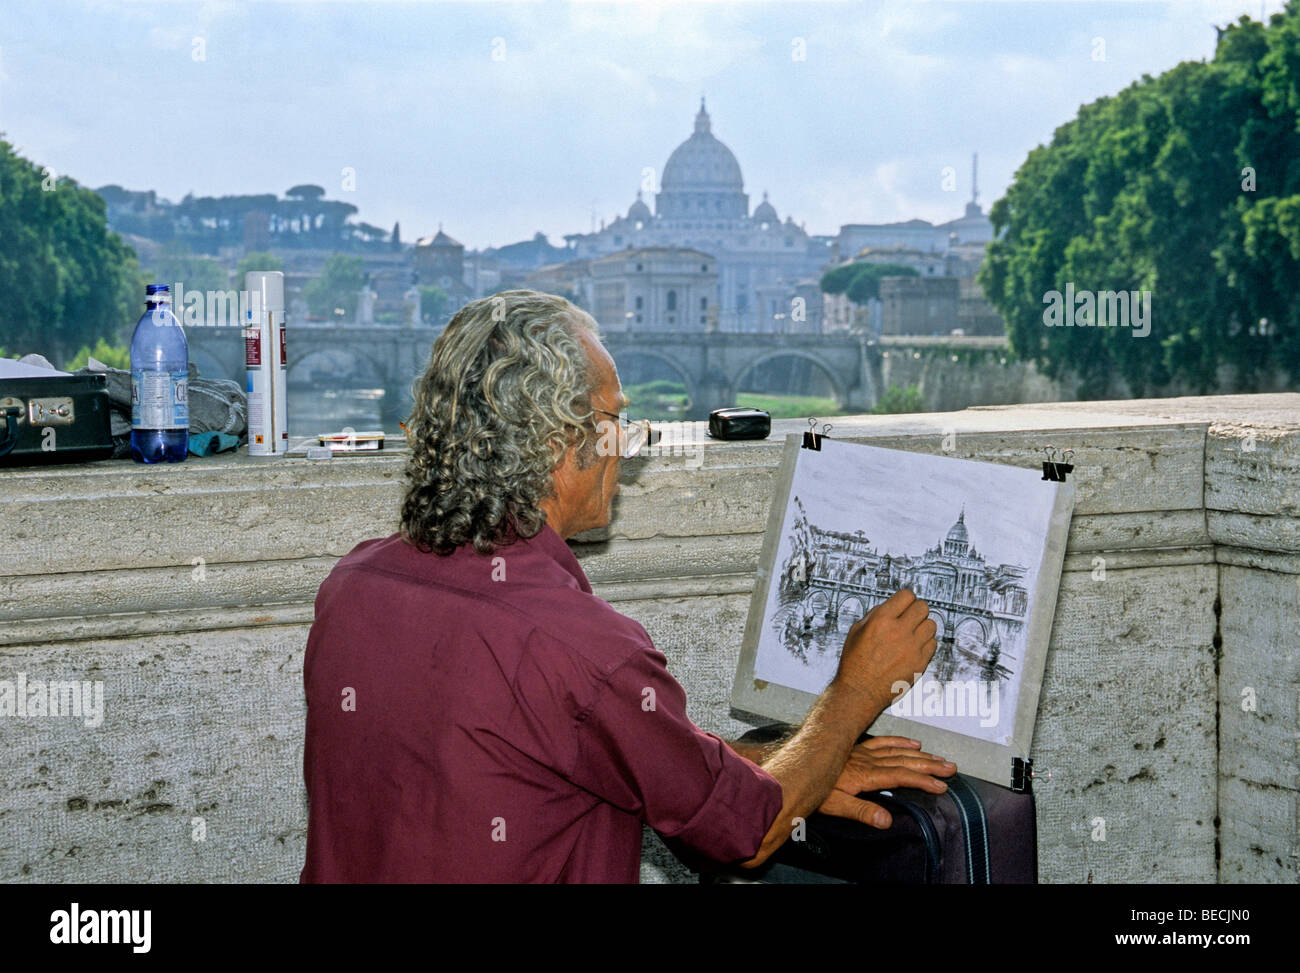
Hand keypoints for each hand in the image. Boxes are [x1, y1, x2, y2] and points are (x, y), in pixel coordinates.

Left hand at [817, 736, 956, 828]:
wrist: (795, 767)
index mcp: (864, 774)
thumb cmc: (813, 787)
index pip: (901, 776)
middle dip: (930, 765)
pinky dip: (900, 742)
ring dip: (920, 755)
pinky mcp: (856, 749)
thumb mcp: (834, 805)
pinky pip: (882, 742)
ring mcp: (862, 752)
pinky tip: (912, 744)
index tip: (941, 785)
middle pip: (904, 761)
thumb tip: (886, 819)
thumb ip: (861, 811)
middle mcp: (866, 760)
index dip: (923, 780)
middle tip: (950, 768)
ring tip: (939, 758)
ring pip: (897, 751)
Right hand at [833, 587, 938, 713]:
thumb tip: (893, 606)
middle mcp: (898, 631)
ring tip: (912, 634)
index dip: (906, 599)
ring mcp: (912, 647)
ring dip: (922, 627)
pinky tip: (914, 647)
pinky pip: (933, 644)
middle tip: (910, 618)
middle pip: (923, 607)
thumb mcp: (857, 631)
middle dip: (916, 610)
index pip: (907, 595)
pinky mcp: (920, 662)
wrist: (860, 691)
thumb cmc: (855, 662)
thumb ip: (875, 614)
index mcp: (881, 620)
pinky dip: (925, 643)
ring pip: (931, 625)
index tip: (905, 604)